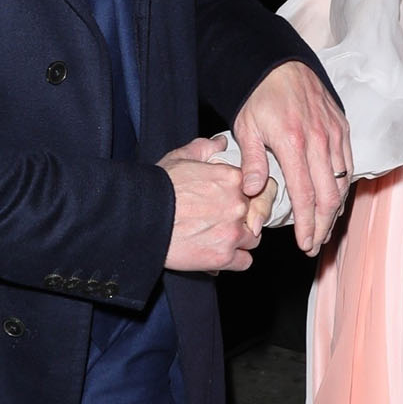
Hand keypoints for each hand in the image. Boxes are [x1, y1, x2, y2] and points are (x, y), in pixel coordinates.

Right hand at [157, 137, 261, 272]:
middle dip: (245, 217)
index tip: (237, 201)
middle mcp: (238, 205)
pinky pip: (245, 262)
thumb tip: (222, 142)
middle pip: (257, 214)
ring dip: (242, 239)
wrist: (143, 218)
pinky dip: (235, 260)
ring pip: (254, 239)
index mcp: (232, 179)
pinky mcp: (223, 257)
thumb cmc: (159, 187)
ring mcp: (232, 232)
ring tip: (223, 238)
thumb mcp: (181, 157)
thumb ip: (206, 148)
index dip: (248, 195)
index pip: (259, 188)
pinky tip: (221, 254)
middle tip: (226, 220)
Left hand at [233, 60, 351, 255]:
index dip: (307, 224)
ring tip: (324, 228)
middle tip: (315, 243)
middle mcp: (319, 140)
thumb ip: (252, 161)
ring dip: (335, 209)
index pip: (305, 195)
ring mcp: (334, 133)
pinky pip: (348, 163)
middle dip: (323, 225)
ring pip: (342, 182)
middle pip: (329, 195)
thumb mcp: (246, 127)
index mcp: (293, 143)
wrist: (280, 64)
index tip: (304, 243)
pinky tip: (335, 199)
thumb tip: (254, 192)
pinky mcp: (342, 126)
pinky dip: (343, 186)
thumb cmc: (259, 96)